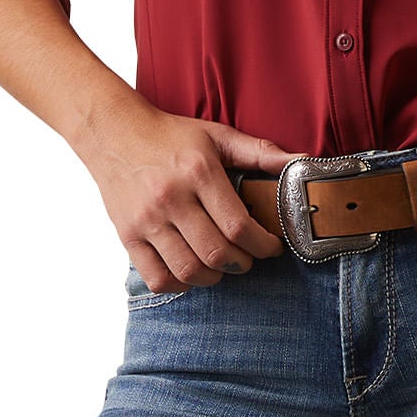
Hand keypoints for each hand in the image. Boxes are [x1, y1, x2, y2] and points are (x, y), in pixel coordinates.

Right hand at [83, 105, 299, 292]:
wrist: (112, 132)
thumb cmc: (170, 136)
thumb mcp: (217, 136)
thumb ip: (260, 153)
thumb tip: (303, 161)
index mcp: (198, 172)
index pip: (239, 226)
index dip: (263, 245)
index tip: (271, 247)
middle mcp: (171, 198)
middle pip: (217, 254)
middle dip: (243, 264)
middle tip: (247, 258)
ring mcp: (147, 220)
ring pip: (190, 271)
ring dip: (215, 277)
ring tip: (221, 265)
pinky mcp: (128, 236)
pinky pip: (158, 278)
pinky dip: (180, 284)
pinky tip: (190, 271)